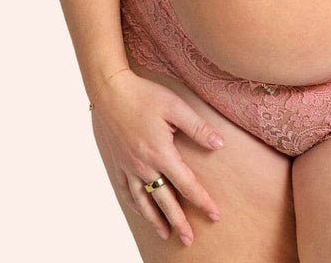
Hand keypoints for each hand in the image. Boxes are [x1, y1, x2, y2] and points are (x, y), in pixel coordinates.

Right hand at [91, 69, 224, 246]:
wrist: (110, 91)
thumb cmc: (145, 95)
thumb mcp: (176, 107)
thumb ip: (198, 128)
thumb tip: (219, 144)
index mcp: (161, 153)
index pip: (187, 184)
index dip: (202, 201)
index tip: (215, 215)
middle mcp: (144, 165)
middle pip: (164, 201)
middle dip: (179, 222)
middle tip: (189, 240)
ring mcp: (128, 166)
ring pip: (144, 201)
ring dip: (156, 220)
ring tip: (166, 233)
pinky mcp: (117, 162)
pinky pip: (126, 191)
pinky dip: (136, 204)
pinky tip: (141, 211)